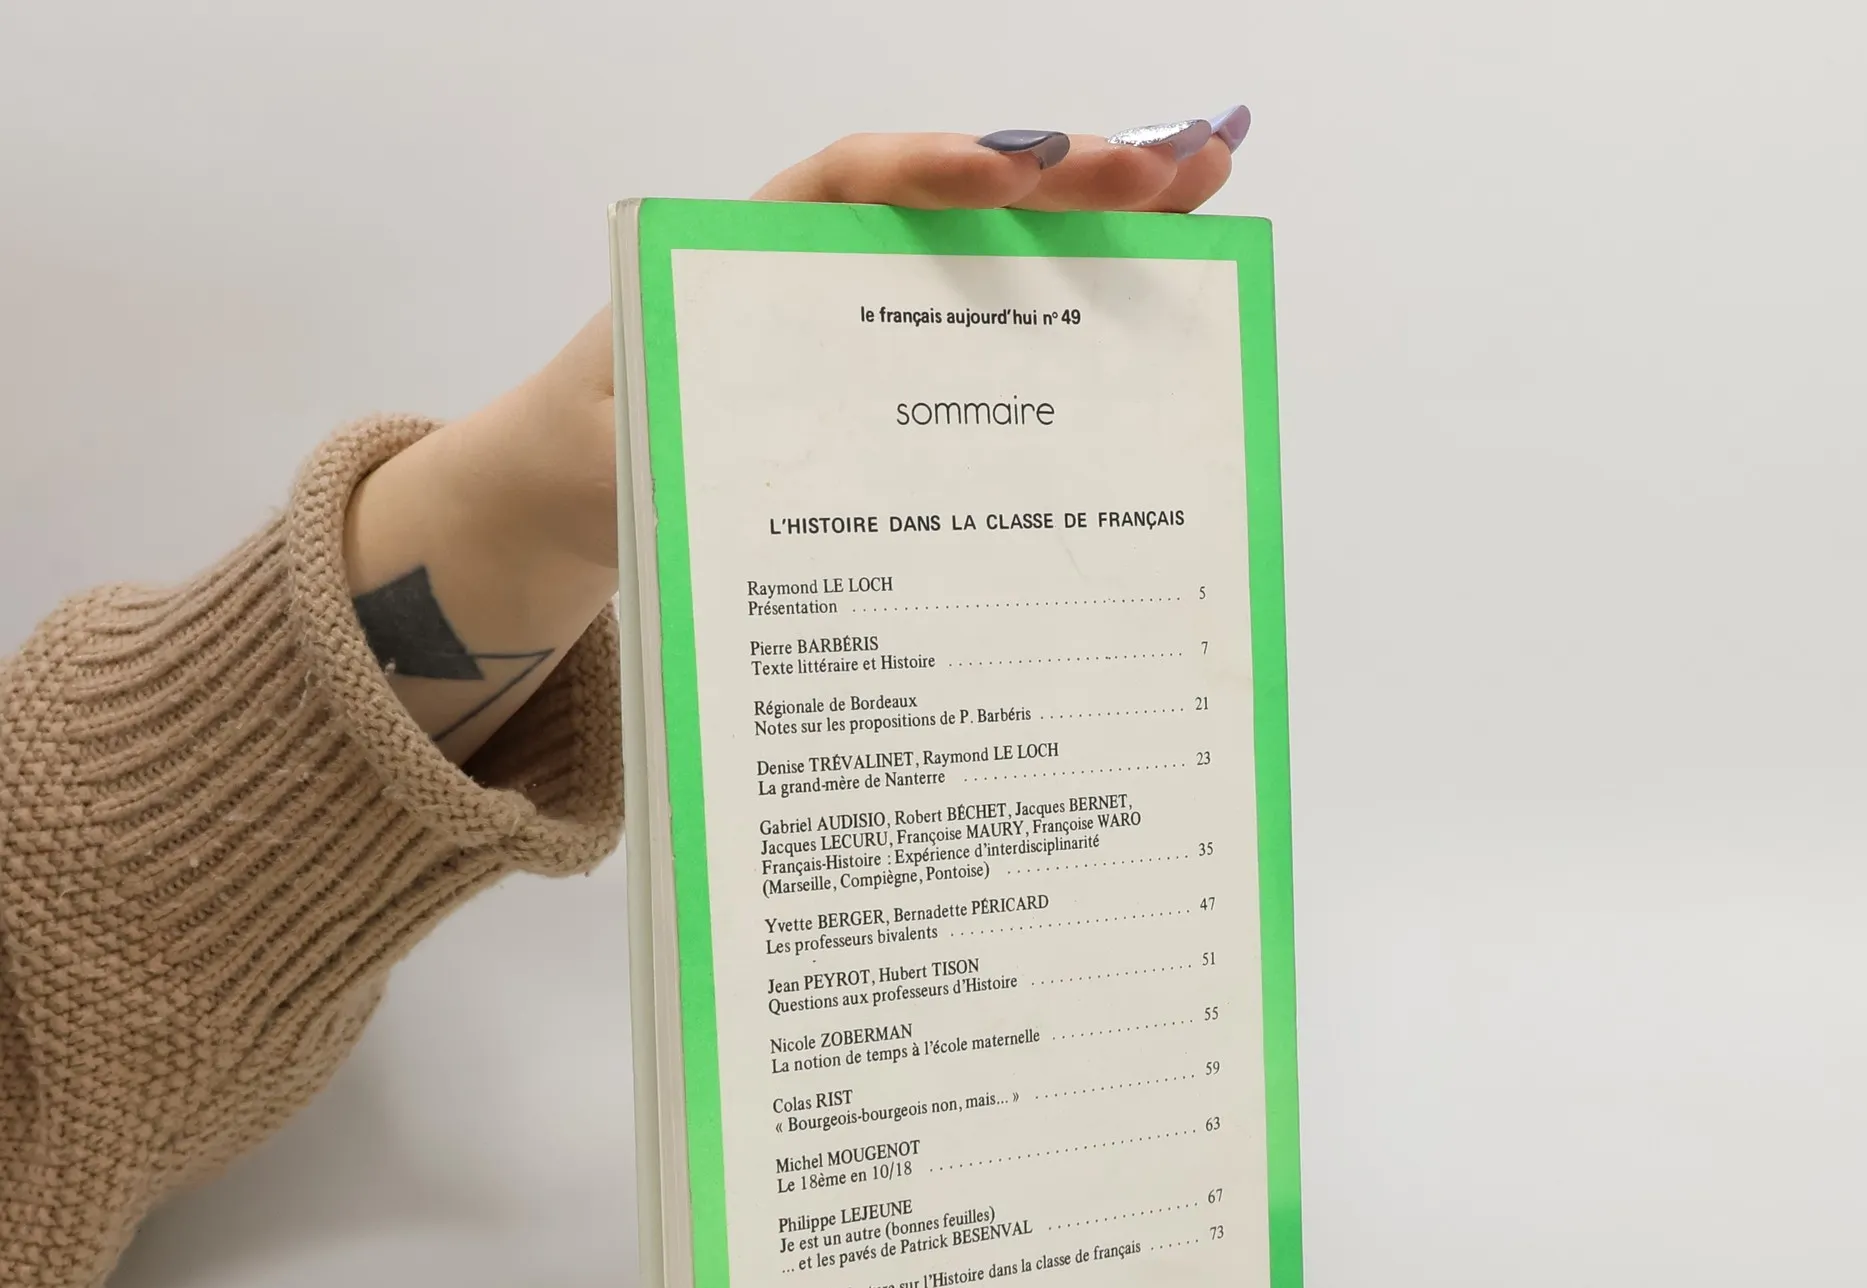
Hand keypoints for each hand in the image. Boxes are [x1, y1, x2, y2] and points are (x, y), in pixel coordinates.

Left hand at [346, 119, 1247, 759]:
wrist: (596, 480)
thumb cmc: (609, 446)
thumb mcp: (621, 448)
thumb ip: (663, 447)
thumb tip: (732, 456)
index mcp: (757, 254)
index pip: (854, 183)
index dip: (933, 173)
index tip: (1007, 180)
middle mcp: (834, 263)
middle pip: (958, 196)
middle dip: (1064, 173)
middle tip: (1169, 163)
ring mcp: (881, 312)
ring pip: (999, 249)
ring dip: (1102, 214)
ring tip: (1205, 174)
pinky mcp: (912, 369)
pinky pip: (1003, 322)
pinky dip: (1082, 294)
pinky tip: (1163, 275)